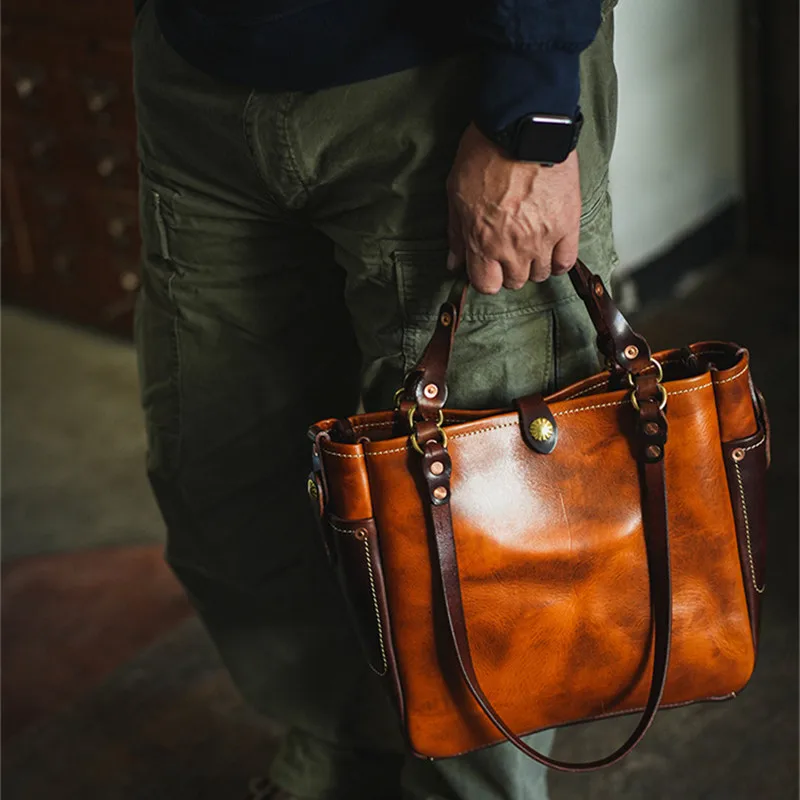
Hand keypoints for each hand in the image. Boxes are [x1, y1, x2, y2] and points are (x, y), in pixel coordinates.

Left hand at [446, 123, 581, 294]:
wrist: (522, 129)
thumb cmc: (486, 155)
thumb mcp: (456, 194)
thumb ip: (456, 233)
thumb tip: (454, 262)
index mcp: (483, 243)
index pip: (486, 285)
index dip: (485, 277)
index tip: (487, 266)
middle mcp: (513, 248)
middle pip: (514, 281)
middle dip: (509, 270)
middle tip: (508, 251)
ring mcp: (542, 239)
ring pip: (541, 274)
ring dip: (534, 265)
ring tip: (531, 247)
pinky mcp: (567, 225)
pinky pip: (567, 260)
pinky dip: (559, 261)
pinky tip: (552, 251)